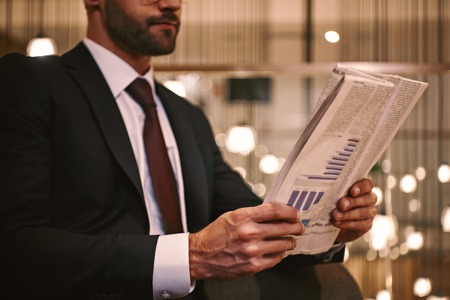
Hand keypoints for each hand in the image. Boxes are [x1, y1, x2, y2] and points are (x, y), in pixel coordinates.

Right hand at [188, 203, 303, 280]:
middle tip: (299, 227)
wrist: (201, 256)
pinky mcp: (253, 266)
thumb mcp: (232, 216)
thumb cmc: (216, 235)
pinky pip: (276, 258)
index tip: (295, 213)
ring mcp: (252, 251)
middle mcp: (249, 233)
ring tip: (291, 240)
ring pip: (284, 244)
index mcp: (243, 217)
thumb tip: (276, 213)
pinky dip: (281, 254)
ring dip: (291, 241)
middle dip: (297, 227)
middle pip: (284, 227)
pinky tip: (279, 250)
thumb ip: (253, 214)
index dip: (290, 211)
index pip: (275, 210)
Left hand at [331, 178, 376, 242]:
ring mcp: (369, 211)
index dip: (361, 187)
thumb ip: (334, 190)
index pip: (367, 184)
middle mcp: (369, 198)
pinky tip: (338, 223)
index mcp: (363, 187)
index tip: (352, 191)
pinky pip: (361, 224)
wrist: (333, 223)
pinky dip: (348, 224)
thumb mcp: (333, 194)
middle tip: (341, 204)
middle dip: (352, 202)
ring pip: (363, 212)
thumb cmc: (333, 202)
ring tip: (335, 216)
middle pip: (366, 199)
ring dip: (348, 214)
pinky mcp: (367, 224)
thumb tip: (325, 189)